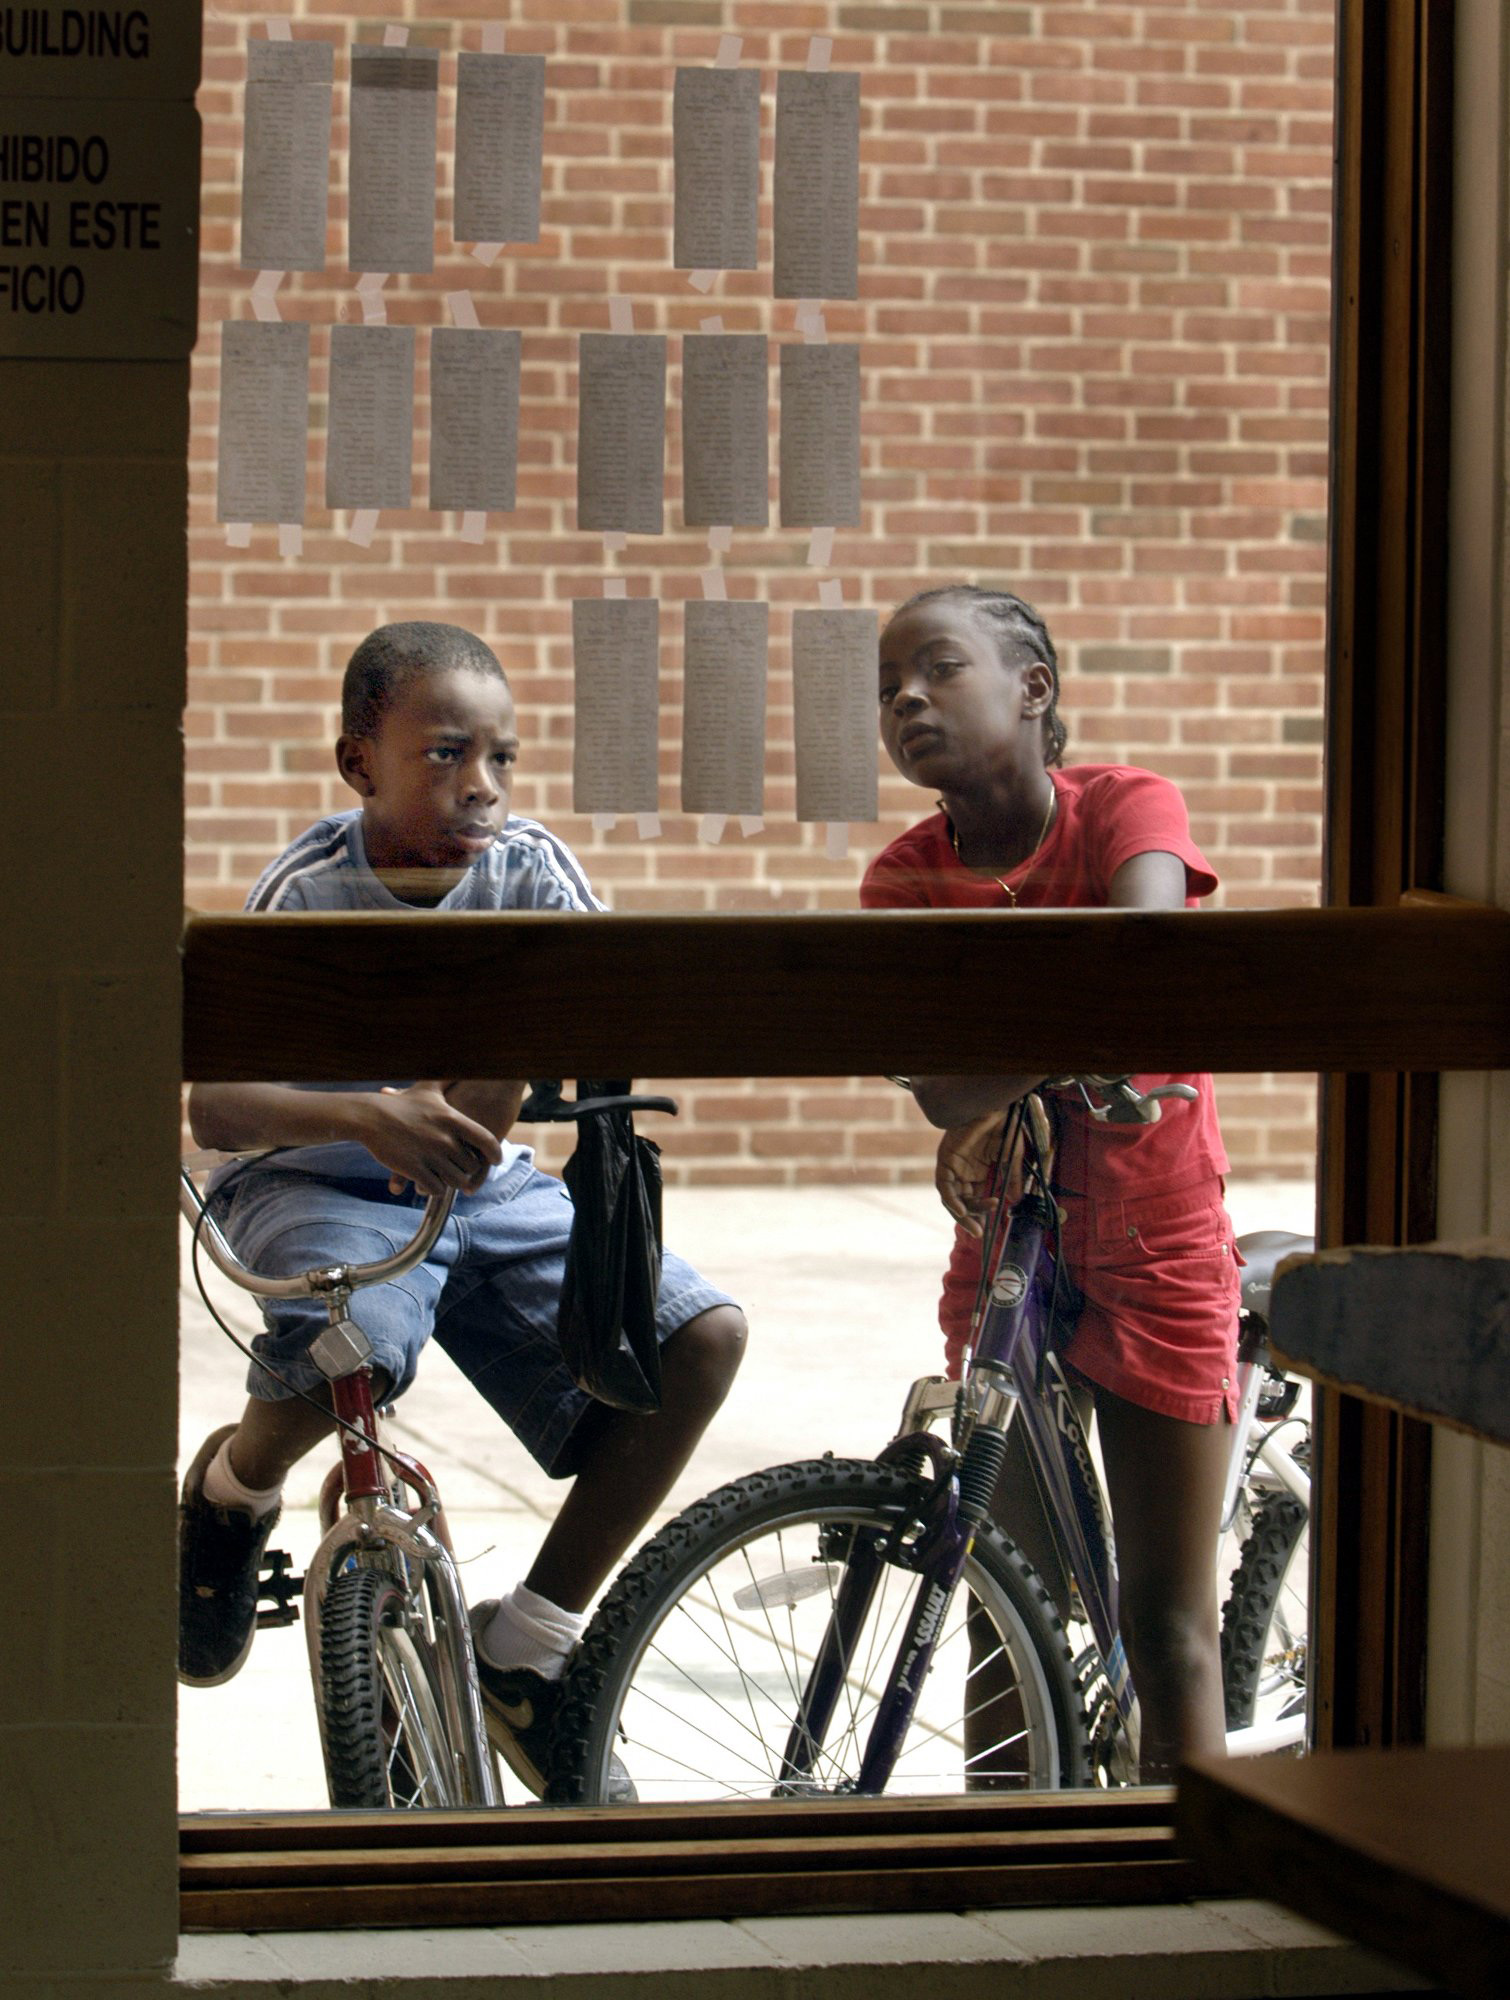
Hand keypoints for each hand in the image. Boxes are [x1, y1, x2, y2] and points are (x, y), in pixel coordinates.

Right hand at [357, 1082, 504, 1196]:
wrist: (370, 1117)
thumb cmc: (402, 1104)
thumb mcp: (428, 1089)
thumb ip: (448, 1080)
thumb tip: (465, 1066)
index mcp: (452, 1119)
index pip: (486, 1140)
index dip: (494, 1153)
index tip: (496, 1160)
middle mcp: (445, 1138)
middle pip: (471, 1165)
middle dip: (465, 1168)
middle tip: (457, 1167)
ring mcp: (430, 1155)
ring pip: (456, 1180)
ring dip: (450, 1181)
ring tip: (444, 1176)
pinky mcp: (415, 1170)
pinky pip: (436, 1188)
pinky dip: (434, 1188)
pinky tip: (429, 1182)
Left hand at [934, 1113, 1022, 1238]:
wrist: (997, 1107)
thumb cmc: (1004, 1127)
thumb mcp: (1011, 1159)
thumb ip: (1010, 1180)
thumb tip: (1016, 1201)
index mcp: (976, 1172)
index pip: (973, 1198)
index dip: (980, 1212)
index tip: (990, 1225)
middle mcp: (962, 1171)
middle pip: (960, 1201)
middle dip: (969, 1219)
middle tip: (979, 1232)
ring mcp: (953, 1165)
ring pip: (951, 1197)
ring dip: (960, 1213)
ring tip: (974, 1225)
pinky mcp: (945, 1158)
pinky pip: (944, 1184)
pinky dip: (951, 1199)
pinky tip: (961, 1209)